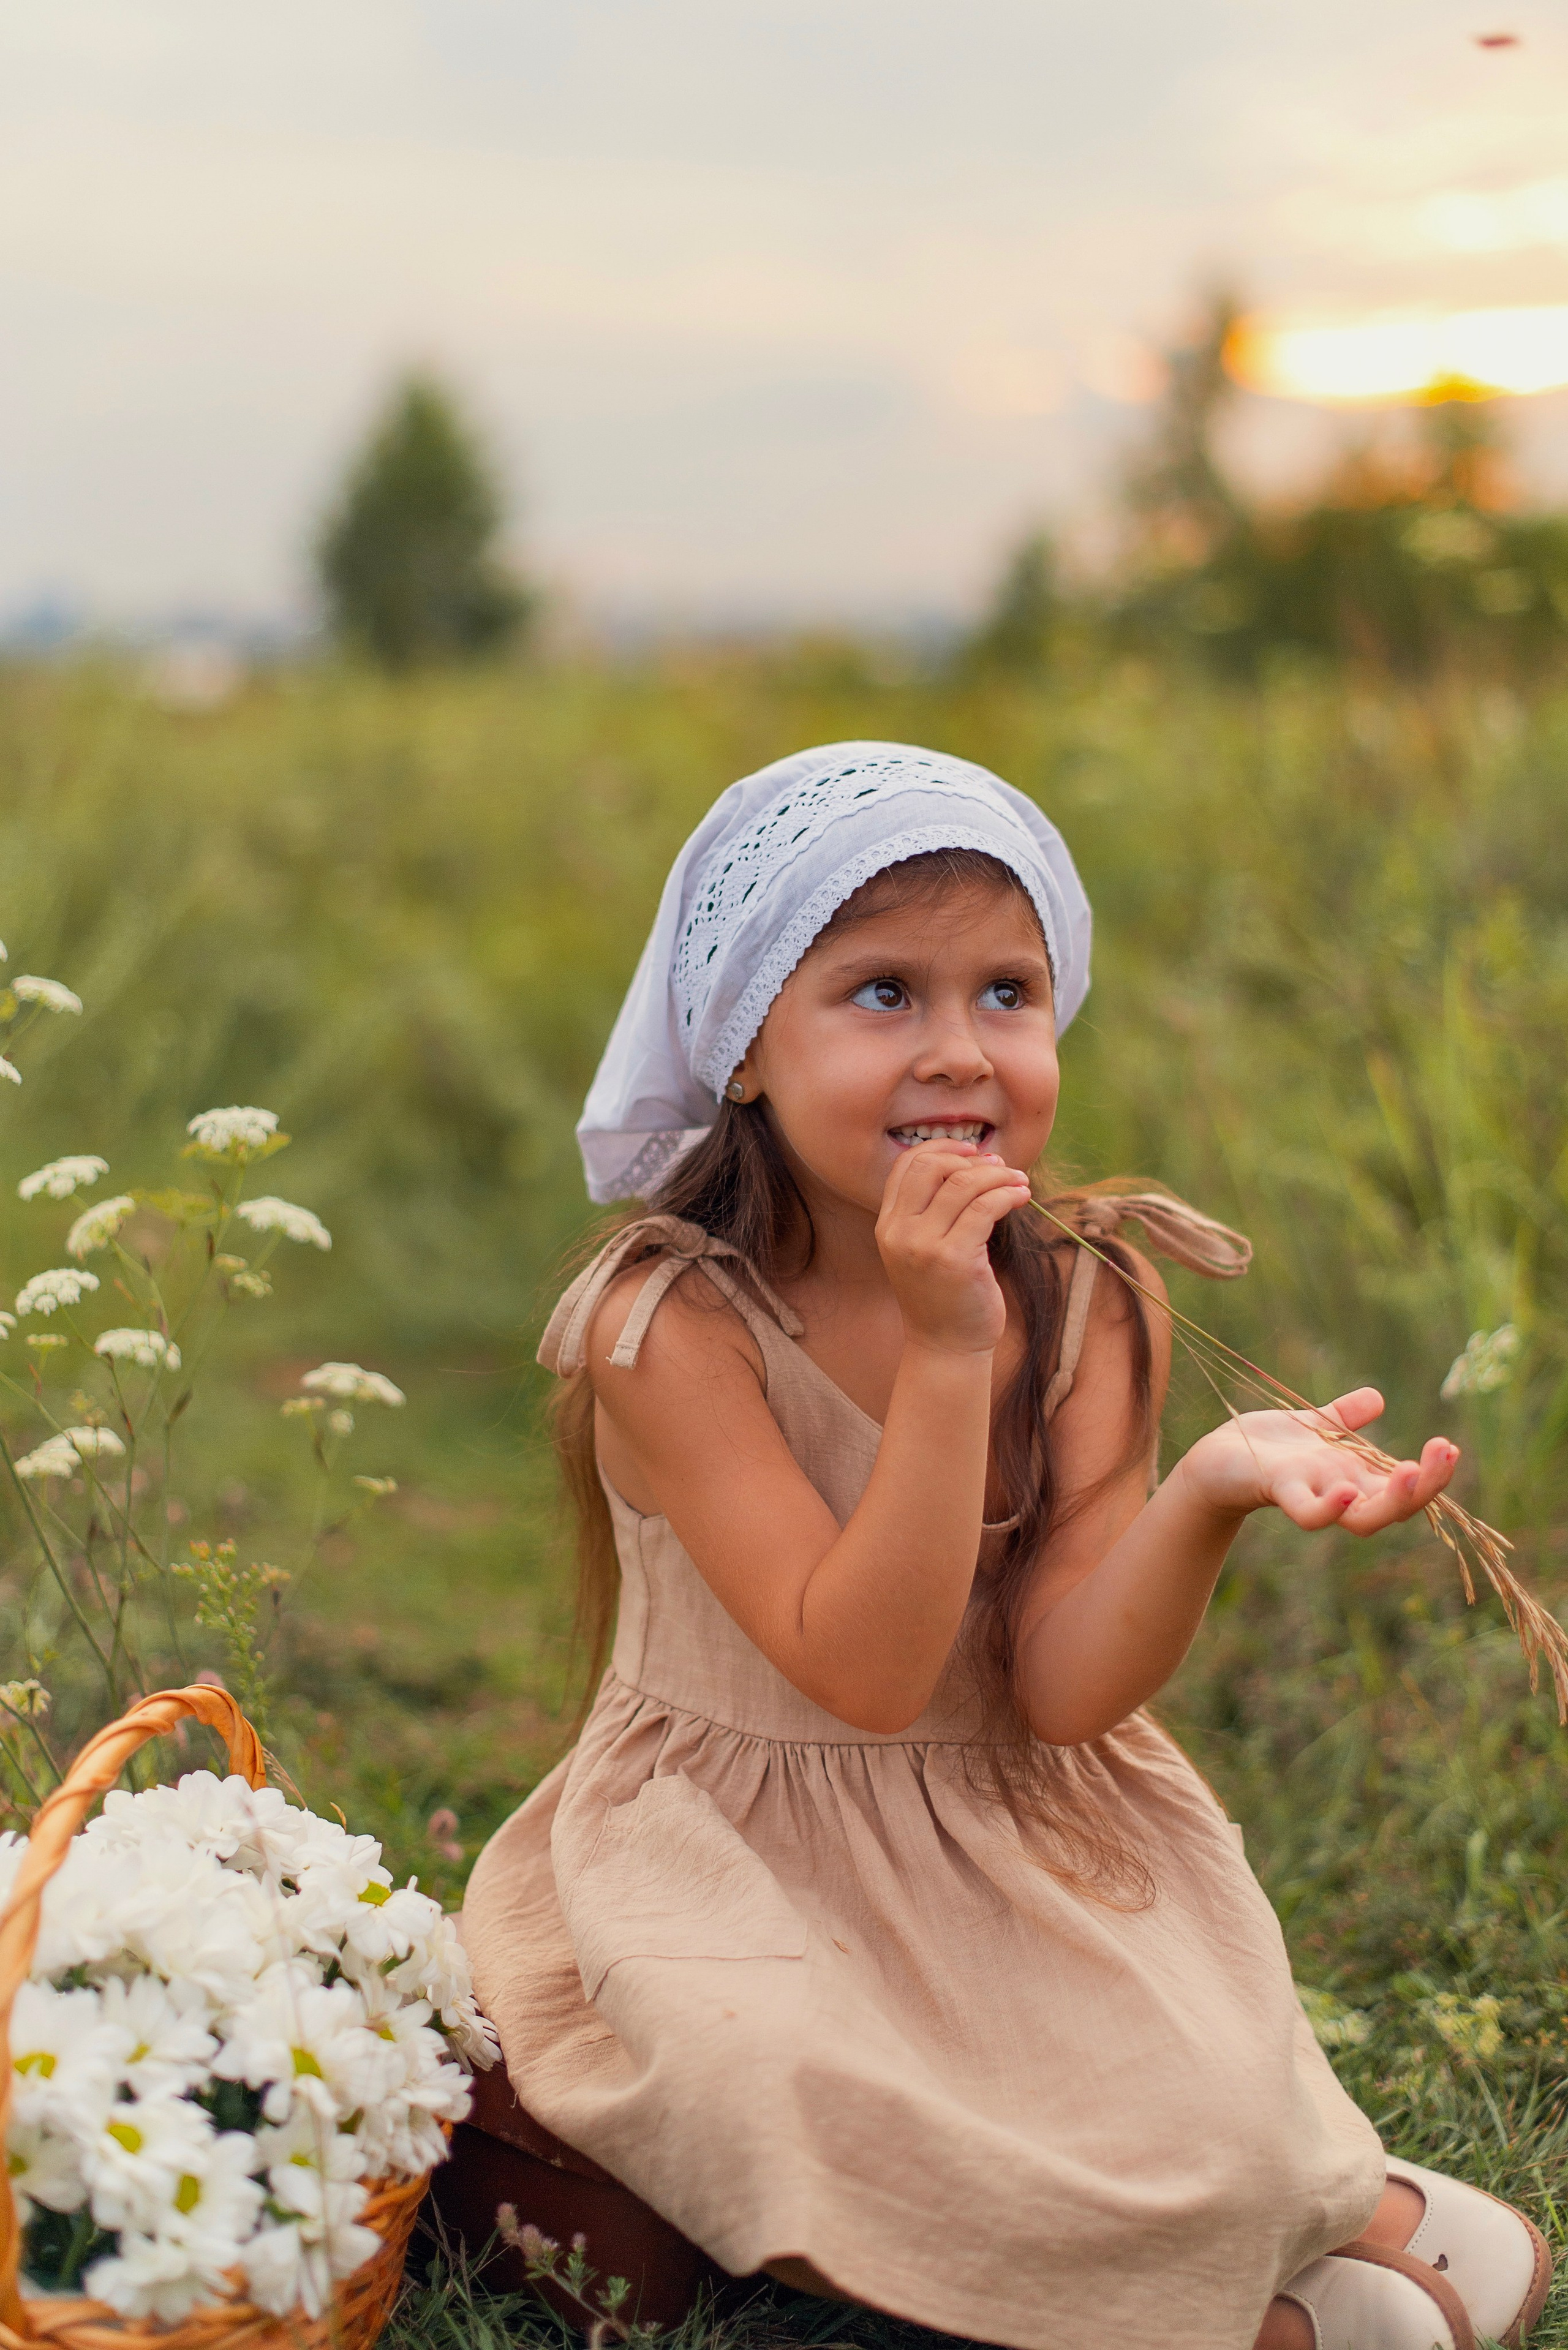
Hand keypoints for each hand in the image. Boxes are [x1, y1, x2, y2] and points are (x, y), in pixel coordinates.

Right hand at [875, 1141, 1032, 1355]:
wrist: (946, 1347)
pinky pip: (986, 1208)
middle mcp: (899, 1232)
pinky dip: (1008, 1194)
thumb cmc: (944, 1296)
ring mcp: (924, 1246)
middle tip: (1001, 1167)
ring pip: (963, 1184)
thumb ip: (933, 1211)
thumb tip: (974, 1162)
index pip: (906, 1165)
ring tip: (1020, 1182)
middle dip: (972, 1160)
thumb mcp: (924, 1249)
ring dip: (999, 1175)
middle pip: (933, 1166)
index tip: (972, 1151)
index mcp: (887, 1225)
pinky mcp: (955, 1260)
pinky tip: (1022, 1196)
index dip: (942, 1147)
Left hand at [1177, 1386, 1458, 1533]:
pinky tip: (1345, 1491)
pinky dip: (1327, 1508)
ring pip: (1362, 1518)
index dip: (1432, 1474)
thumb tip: (1377, 1398)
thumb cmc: (1265, 1448)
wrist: (1214, 1461)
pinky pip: (1307, 1512)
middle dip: (1427, 1486)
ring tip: (1411, 1473)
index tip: (1449, 1447)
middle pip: (1396, 1507)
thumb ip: (1344, 1417)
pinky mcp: (1278, 1491)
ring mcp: (1312, 1494)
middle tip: (1447, 1453)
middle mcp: (1340, 1492)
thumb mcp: (1313, 1427)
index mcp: (1353, 1475)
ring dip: (1391, 1501)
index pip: (1404, 1486)